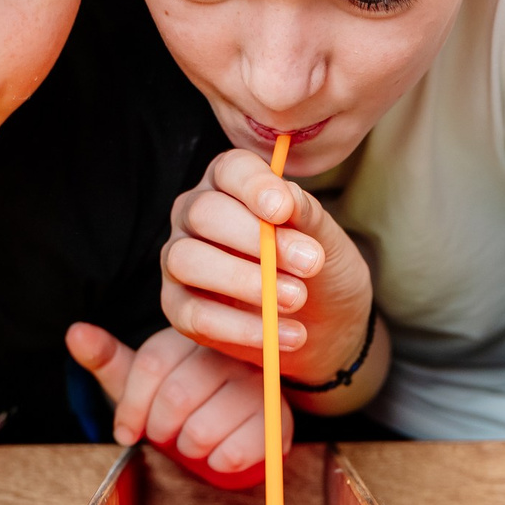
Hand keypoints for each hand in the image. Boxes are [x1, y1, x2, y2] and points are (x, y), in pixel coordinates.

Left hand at [66, 322, 285, 487]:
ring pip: (201, 429)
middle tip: (166, 435)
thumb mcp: (141, 380)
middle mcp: (229, 352)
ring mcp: (258, 385)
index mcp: (193, 335)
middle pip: (175, 397)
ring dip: (187, 448)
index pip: (151, 364)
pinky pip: (233, 453)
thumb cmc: (184, 399)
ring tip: (194, 440)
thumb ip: (108, 357)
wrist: (238, 426)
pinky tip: (220, 452)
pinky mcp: (278, 420)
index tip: (124, 433)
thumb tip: (74, 331)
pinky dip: (217, 462)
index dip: (130, 407)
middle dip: (159, 429)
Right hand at [159, 148, 370, 382]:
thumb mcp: (327, 241)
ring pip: (188, 260)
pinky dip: (241, 327)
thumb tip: (288, 197)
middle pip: (204, 212)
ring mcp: (180, 260)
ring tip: (296, 299)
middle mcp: (196, 215)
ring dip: (245, 282)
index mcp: (231, 185)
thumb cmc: (319, 271)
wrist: (324, 327)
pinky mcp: (177, 306)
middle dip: (255, 239)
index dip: (255, 187)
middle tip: (309, 264)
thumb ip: (307, 216)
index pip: (231, 169)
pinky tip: (284, 335)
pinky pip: (194, 314)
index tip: (283, 211)